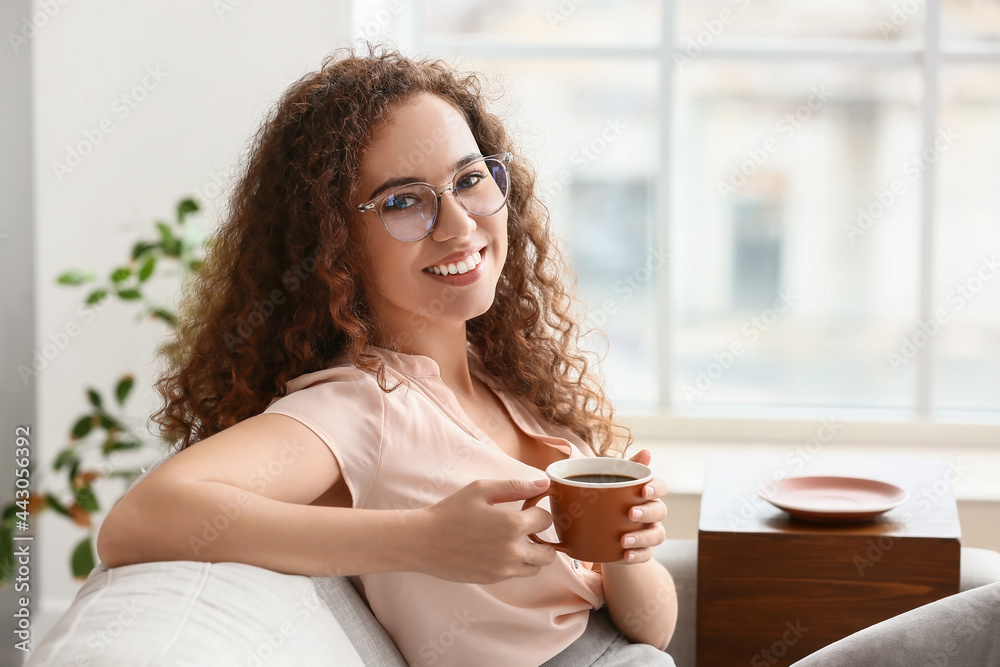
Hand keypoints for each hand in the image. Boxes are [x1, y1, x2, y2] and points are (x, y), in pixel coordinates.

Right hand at [415, 478, 556, 583]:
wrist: (423, 542)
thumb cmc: (451, 511)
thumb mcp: (481, 490)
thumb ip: (515, 486)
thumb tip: (544, 485)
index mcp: (513, 525)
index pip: (546, 520)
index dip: (538, 511)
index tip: (527, 508)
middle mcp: (513, 551)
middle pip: (549, 553)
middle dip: (543, 539)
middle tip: (527, 528)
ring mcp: (504, 569)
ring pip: (536, 567)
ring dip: (532, 554)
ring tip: (514, 541)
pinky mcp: (494, 579)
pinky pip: (517, 574)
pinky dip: (515, 564)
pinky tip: (498, 550)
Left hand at [614, 449, 666, 564]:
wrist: (603, 532)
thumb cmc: (606, 500)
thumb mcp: (606, 482)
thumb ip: (616, 467)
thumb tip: (639, 450)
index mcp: (644, 493)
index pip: (660, 486)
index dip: (655, 488)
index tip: (643, 490)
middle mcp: (651, 512)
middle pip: (660, 510)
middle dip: (647, 512)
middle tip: (630, 513)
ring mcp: (649, 532)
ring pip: (656, 534)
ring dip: (642, 537)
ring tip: (623, 540)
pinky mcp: (643, 550)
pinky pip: (646, 554)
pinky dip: (637, 555)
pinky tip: (624, 555)